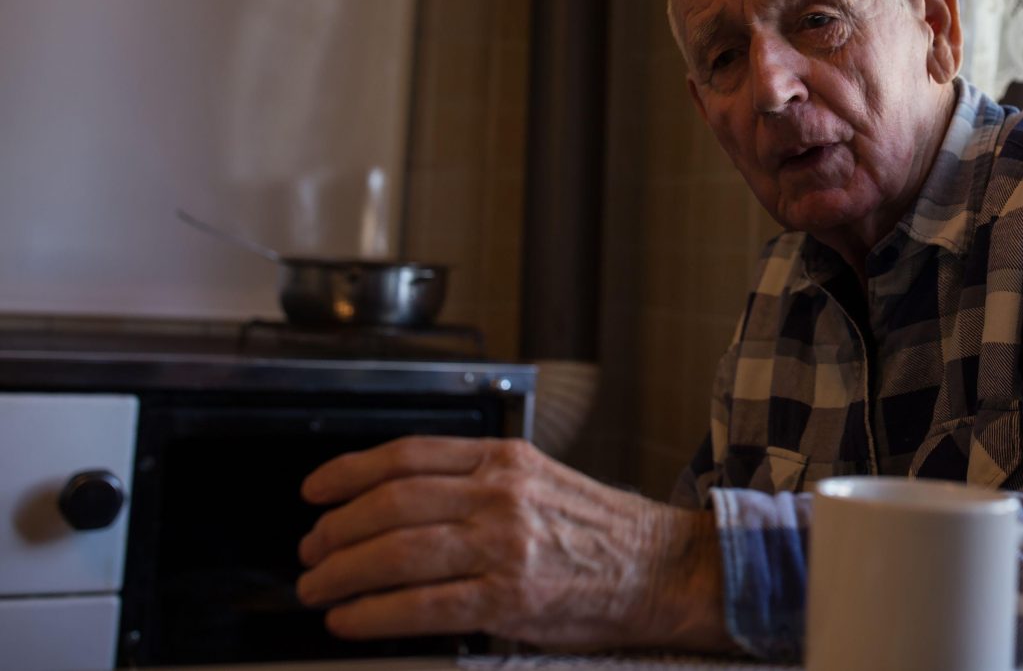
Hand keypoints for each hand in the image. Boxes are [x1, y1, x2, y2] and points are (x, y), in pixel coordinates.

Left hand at [295, 436, 730, 651]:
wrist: (659, 569)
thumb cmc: (600, 532)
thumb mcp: (540, 481)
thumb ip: (479, 483)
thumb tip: (399, 505)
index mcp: (505, 459)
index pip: (408, 455)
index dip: (349, 472)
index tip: (316, 490)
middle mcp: (501, 494)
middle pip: (392, 502)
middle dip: (336, 529)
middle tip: (310, 550)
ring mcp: (505, 546)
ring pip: (398, 552)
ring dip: (343, 573)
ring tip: (318, 589)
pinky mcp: (509, 598)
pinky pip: (422, 606)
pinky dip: (374, 614)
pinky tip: (350, 620)